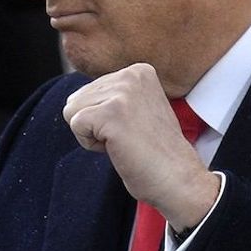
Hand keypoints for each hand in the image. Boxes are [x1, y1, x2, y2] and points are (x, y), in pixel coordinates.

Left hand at [62, 63, 219, 230]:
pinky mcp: (111, 113)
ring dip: (93, 135)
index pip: (89, 90)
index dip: (103, 118)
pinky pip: (76, 125)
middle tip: (128, 138)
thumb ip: (113, 96)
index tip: (132, 129)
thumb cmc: (156, 154)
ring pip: (72, 111)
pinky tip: (118, 148)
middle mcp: (131, 75)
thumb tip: (74, 99)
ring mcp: (122, 92)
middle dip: (95, 125)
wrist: (178, 179)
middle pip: (76, 99)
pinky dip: (90, 144)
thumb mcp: (138, 109)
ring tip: (124, 142)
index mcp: (139, 71)